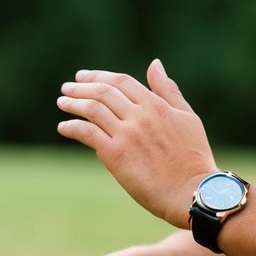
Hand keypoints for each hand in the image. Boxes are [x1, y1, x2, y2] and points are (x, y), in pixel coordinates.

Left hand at [57, 59, 214, 226]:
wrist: (193, 191)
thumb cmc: (194, 158)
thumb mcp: (187, 117)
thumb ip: (168, 90)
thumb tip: (155, 64)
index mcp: (157, 105)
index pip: (121, 82)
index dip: (99, 76)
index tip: (83, 76)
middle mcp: (140, 116)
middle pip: (102, 92)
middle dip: (81, 87)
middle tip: (67, 87)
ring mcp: (127, 134)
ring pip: (92, 110)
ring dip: (72, 104)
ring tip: (62, 102)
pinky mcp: (116, 155)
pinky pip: (87, 134)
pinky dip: (72, 127)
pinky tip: (64, 127)